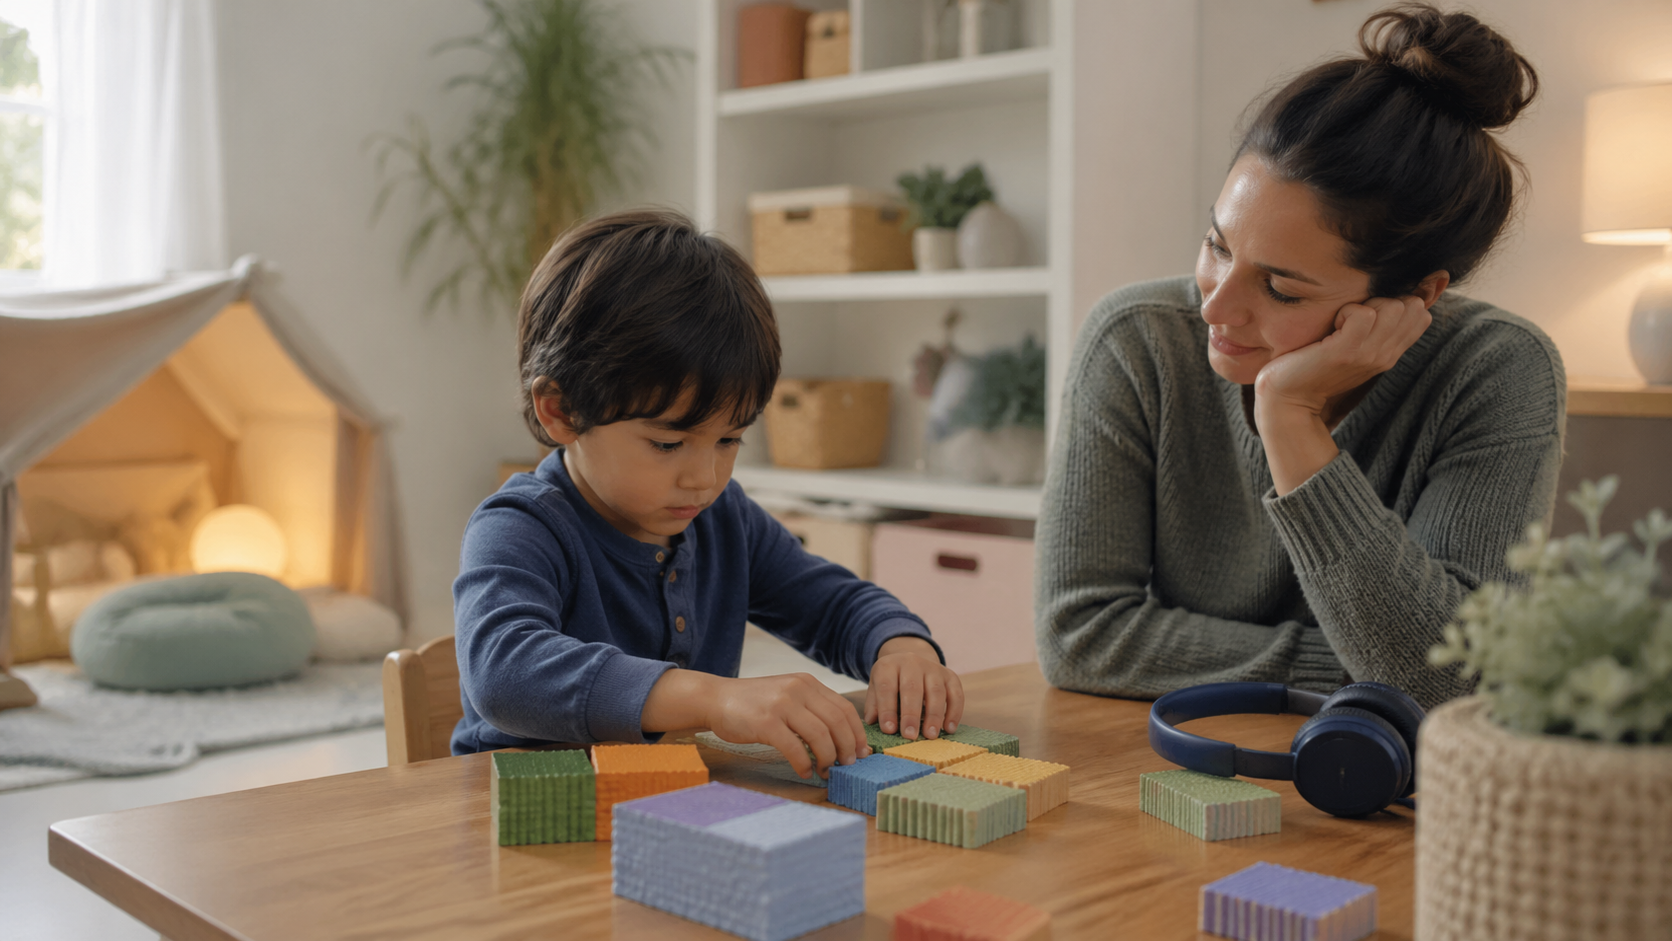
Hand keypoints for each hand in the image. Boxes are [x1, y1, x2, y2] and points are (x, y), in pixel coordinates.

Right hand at [643, 669, 867, 777]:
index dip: (857, 733)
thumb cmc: (753, 704)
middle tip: (847, 766)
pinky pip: (795, 748)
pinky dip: (804, 764)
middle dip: (847, 748)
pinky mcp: (766, 722)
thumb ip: (811, 710)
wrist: (715, 699)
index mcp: (807, 683)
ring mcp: (782, 704)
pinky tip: (804, 771)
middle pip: (837, 722)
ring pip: (820, 736)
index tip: (862, 753)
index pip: (844, 708)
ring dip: (827, 759)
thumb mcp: (787, 696)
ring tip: (825, 771)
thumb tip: (840, 739)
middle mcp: (798, 689)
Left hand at [865, 636, 963, 740]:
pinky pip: (956, 693)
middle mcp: (911, 663)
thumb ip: (874, 704)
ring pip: (936, 691)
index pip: (887, 687)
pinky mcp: (950, 676)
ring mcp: (933, 668)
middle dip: (911, 714)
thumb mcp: (876, 687)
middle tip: (910, 735)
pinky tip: (949, 729)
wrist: (910, 662)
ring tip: (930, 735)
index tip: (889, 730)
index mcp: (888, 666)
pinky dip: (954, 712)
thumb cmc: (891, 682)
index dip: (887, 709)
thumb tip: (872, 722)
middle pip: (912, 688)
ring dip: (934, 715)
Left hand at [1254, 295, 1432, 418]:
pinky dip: (1347, 311)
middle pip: (1412, 306)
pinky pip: (1364, 314)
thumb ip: (1377, 328)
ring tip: (1342, 322)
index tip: (1367, 314)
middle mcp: (1386, 355)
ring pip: (1393, 307)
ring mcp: (1368, 354)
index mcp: (1390, 353)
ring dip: (1364, 304)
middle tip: (1352, 317)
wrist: (1288, 397)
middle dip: (1382, 299)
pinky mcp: (1346, 352)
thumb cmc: (1316, 366)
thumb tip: (1392, 298)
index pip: (1422, 314)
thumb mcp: (1355, 347)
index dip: (1398, 302)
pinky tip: (1333, 326)